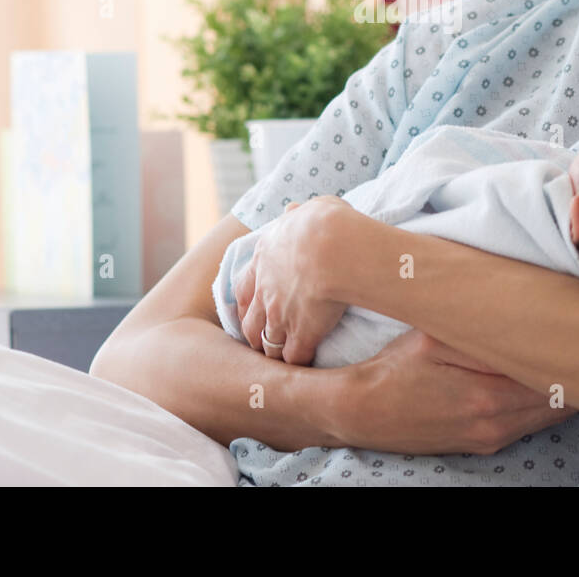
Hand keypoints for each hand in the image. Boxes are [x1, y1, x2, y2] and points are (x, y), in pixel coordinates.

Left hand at [234, 195, 351, 365]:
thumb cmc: (325, 222)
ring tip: (277, 361)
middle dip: (253, 332)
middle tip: (259, 341)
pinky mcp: (300, 333)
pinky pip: (292, 358)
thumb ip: (298, 213)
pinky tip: (304, 369)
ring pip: (266, 342)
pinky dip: (296, 364)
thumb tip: (293, 210)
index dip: (247, 299)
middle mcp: (266, 289)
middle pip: (249, 319)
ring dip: (270, 352)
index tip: (250, 307)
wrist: (333, 247)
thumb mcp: (309, 208)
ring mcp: (280, 314)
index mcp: (265, 257)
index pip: (245, 285)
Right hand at [337, 329, 578, 454]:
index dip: (575, 356)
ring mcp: (492, 439)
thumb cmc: (395, 369)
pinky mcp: (484, 444)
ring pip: (548, 416)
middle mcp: (497, 425)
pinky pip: (530, 424)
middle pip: (559, 402)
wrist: (363, 412)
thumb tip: (528, 329)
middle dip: (577, 373)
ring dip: (563, 389)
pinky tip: (546, 380)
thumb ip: (481, 336)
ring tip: (575, 356)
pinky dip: (543, 403)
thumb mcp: (433, 340)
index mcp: (488, 398)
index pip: (554, 381)